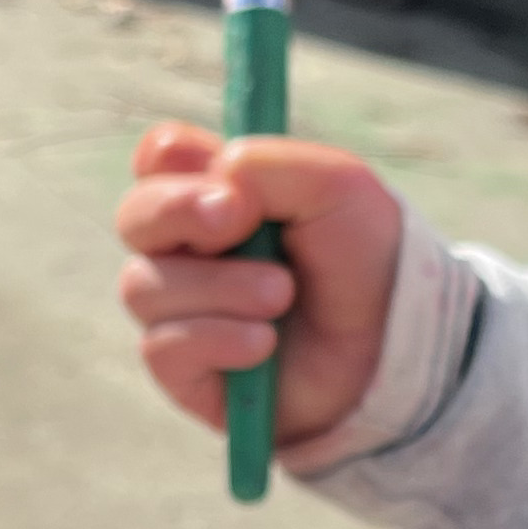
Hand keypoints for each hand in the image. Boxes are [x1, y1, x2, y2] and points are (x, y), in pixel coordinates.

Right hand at [114, 124, 403, 447]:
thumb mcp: (337, 187)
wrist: (394, 348)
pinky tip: (264, 346)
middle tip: (237, 219)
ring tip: (282, 295)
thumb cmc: (365, 259)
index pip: (159, 158)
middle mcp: (189, 247)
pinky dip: (217, 338)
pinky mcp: (182, 370)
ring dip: (220, 286)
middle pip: (134, 217)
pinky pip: (162, 347)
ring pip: (145, 286)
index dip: (172, 160)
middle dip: (178, 211)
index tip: (226, 176)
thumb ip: (268, 165)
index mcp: (219, 191)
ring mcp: (180, 309)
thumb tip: (215, 190)